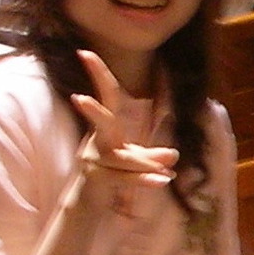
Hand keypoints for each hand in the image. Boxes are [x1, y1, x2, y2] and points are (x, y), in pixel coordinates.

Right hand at [69, 50, 178, 185]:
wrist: (90, 202)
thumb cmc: (115, 172)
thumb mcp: (135, 159)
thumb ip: (152, 155)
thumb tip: (174, 153)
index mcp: (107, 127)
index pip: (107, 96)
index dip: (97, 74)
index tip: (84, 52)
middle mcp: (98, 141)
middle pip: (101, 123)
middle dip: (93, 111)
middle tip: (79, 99)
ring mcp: (94, 160)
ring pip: (121, 157)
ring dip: (145, 161)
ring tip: (170, 162)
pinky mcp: (96, 180)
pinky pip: (123, 178)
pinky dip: (144, 180)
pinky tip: (163, 180)